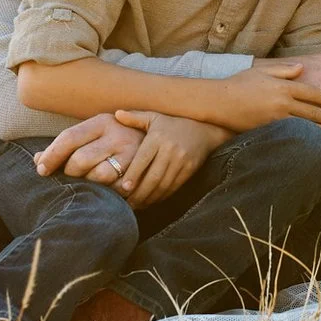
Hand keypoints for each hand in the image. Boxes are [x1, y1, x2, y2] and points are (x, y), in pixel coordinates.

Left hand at [35, 112, 145, 182]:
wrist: (167, 138)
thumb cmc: (119, 139)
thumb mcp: (96, 133)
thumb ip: (67, 144)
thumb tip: (36, 159)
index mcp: (102, 121)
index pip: (69, 137)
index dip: (52, 155)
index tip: (41, 170)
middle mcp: (117, 134)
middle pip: (80, 160)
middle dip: (70, 173)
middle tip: (70, 177)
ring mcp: (131, 153)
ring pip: (98, 177)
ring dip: (89, 185)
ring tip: (89, 183)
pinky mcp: (142, 171)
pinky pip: (117, 189)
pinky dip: (109, 193)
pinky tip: (106, 191)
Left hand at [107, 110, 224, 207]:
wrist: (204, 129)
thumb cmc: (173, 123)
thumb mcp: (154, 117)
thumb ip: (135, 118)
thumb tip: (116, 114)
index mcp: (157, 138)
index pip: (142, 160)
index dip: (133, 175)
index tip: (124, 188)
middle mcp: (169, 150)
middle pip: (152, 177)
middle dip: (139, 193)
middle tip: (127, 203)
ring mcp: (181, 161)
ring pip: (163, 185)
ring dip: (149, 198)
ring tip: (137, 205)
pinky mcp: (190, 169)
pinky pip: (173, 187)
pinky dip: (162, 196)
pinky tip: (152, 201)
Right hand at [216, 60, 320, 132]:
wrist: (218, 101)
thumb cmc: (239, 83)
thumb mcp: (262, 71)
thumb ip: (283, 69)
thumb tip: (302, 67)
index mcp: (282, 85)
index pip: (311, 92)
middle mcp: (281, 101)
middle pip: (312, 110)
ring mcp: (275, 117)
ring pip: (305, 124)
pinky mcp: (268, 129)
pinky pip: (292, 134)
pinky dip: (306, 137)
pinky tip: (314, 142)